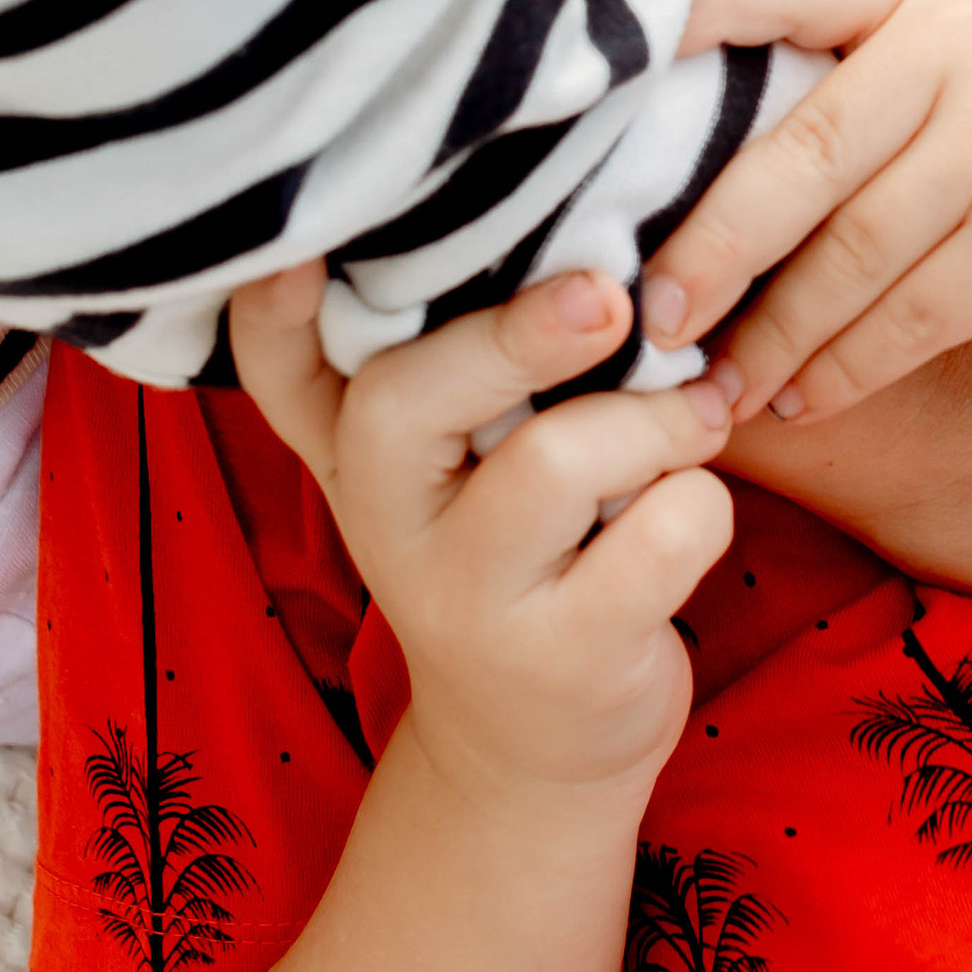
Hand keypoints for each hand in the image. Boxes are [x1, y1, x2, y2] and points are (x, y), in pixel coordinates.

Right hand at [230, 261, 735, 795]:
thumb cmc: (510, 551)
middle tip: (611, 300)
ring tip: (693, 416)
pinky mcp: (563, 655)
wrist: (532, 743)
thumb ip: (460, 361)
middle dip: (519, 334)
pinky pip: (659, 536)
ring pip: (556, 458)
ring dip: (655, 419)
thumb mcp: (453, 465)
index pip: (279, 371)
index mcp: (352, 451)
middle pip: (408, 400)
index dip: (269, 311)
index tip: (289, 248)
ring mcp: (468, 599)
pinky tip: (694, 508)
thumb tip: (569, 228)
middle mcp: (384, 521)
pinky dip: (703, 500)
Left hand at [646, 0, 971, 424]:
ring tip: (712, 381)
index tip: (572, 93)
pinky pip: (910, 318)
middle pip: (790, 156)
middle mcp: (959, 45)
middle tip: (641, 311)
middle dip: (704, 247)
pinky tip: (803, 396)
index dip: (664, 26)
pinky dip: (846, 366)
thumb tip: (687, 104)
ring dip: (770, 334)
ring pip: (845, 256)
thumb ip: (861, 47)